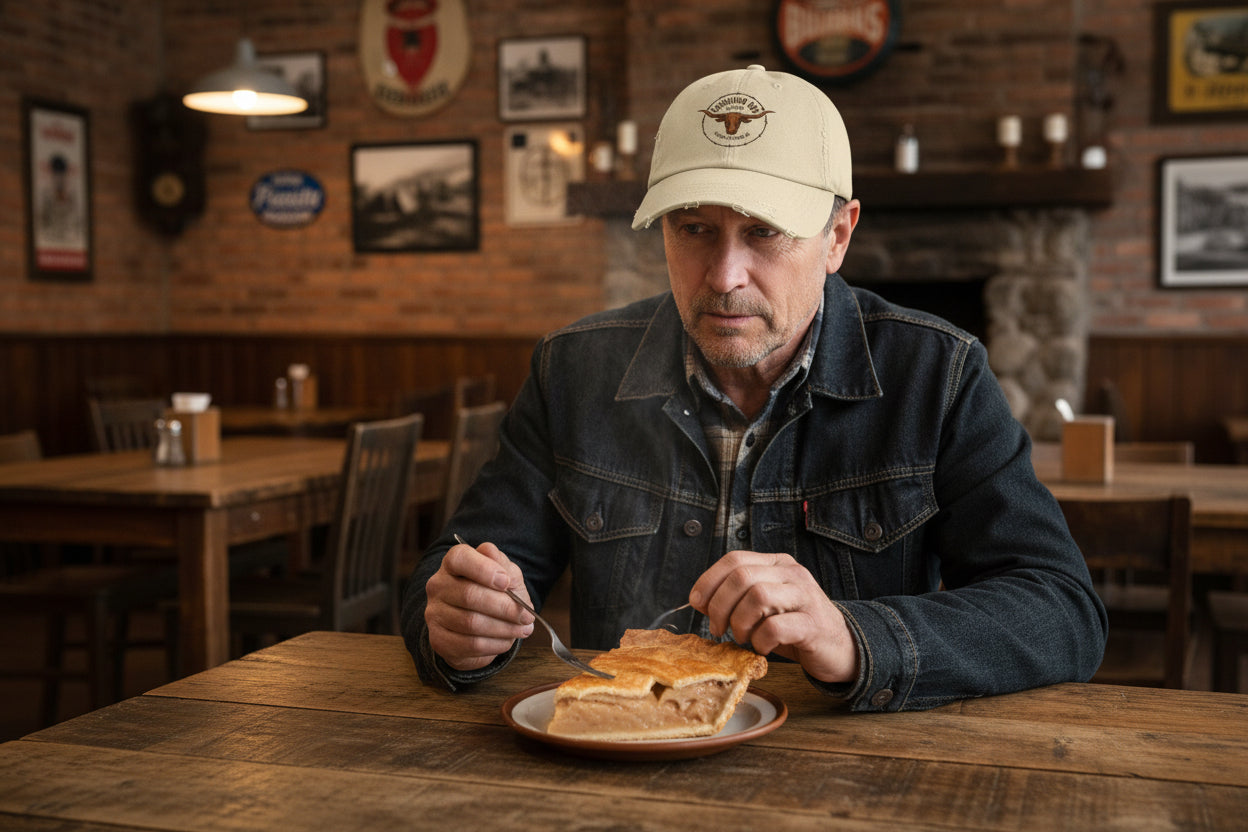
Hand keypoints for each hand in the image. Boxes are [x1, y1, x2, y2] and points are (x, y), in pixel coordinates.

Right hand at [424, 539, 534, 671]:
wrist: (483, 623)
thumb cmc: (496, 593)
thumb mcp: (507, 575)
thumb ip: (502, 565)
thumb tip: (490, 552)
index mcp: (453, 563)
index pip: (459, 558)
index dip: (483, 569)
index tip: (506, 582)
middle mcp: (438, 586)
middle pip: (469, 595)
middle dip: (504, 607)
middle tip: (527, 616)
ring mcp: (435, 613)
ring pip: (471, 623)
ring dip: (504, 628)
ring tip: (522, 629)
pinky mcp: (439, 640)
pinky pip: (469, 645)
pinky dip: (494, 644)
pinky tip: (507, 640)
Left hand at [689, 550, 858, 683]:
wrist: (839, 647)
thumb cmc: (794, 627)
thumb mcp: (765, 606)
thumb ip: (737, 597)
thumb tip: (700, 601)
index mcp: (776, 564)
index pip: (734, 559)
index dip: (709, 580)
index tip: (697, 604)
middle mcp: (792, 573)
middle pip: (742, 576)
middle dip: (721, 605)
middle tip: (718, 629)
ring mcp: (806, 596)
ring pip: (758, 596)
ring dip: (740, 622)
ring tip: (743, 638)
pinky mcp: (813, 624)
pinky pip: (775, 627)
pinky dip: (760, 640)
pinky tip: (762, 648)